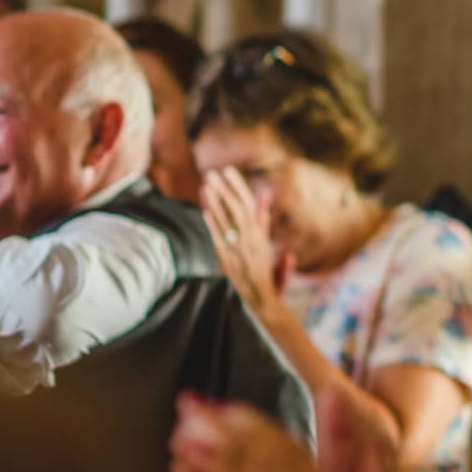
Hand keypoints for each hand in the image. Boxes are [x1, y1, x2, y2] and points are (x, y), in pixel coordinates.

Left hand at [203, 168, 289, 315]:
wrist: (263, 301)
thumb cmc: (264, 273)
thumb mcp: (266, 242)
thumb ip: (263, 218)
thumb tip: (263, 194)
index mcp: (260, 234)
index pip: (248, 204)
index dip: (237, 186)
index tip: (228, 170)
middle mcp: (250, 240)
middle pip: (236, 209)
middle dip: (224, 190)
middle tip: (212, 173)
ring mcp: (238, 250)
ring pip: (226, 222)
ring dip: (215, 203)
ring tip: (206, 186)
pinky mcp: (227, 261)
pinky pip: (219, 240)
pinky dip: (212, 225)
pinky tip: (205, 210)